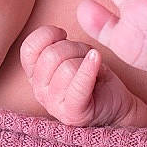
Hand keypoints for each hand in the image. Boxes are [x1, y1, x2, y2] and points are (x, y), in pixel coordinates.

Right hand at [19, 25, 146, 127]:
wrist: (117, 104)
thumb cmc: (94, 77)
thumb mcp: (73, 55)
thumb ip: (59, 45)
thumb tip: (60, 33)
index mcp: (34, 75)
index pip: (29, 48)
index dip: (47, 34)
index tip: (64, 34)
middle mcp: (39, 91)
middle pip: (51, 55)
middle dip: (75, 47)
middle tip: (87, 55)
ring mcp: (53, 105)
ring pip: (67, 68)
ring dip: (86, 60)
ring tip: (94, 67)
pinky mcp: (72, 114)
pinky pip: (78, 86)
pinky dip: (89, 69)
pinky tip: (97, 59)